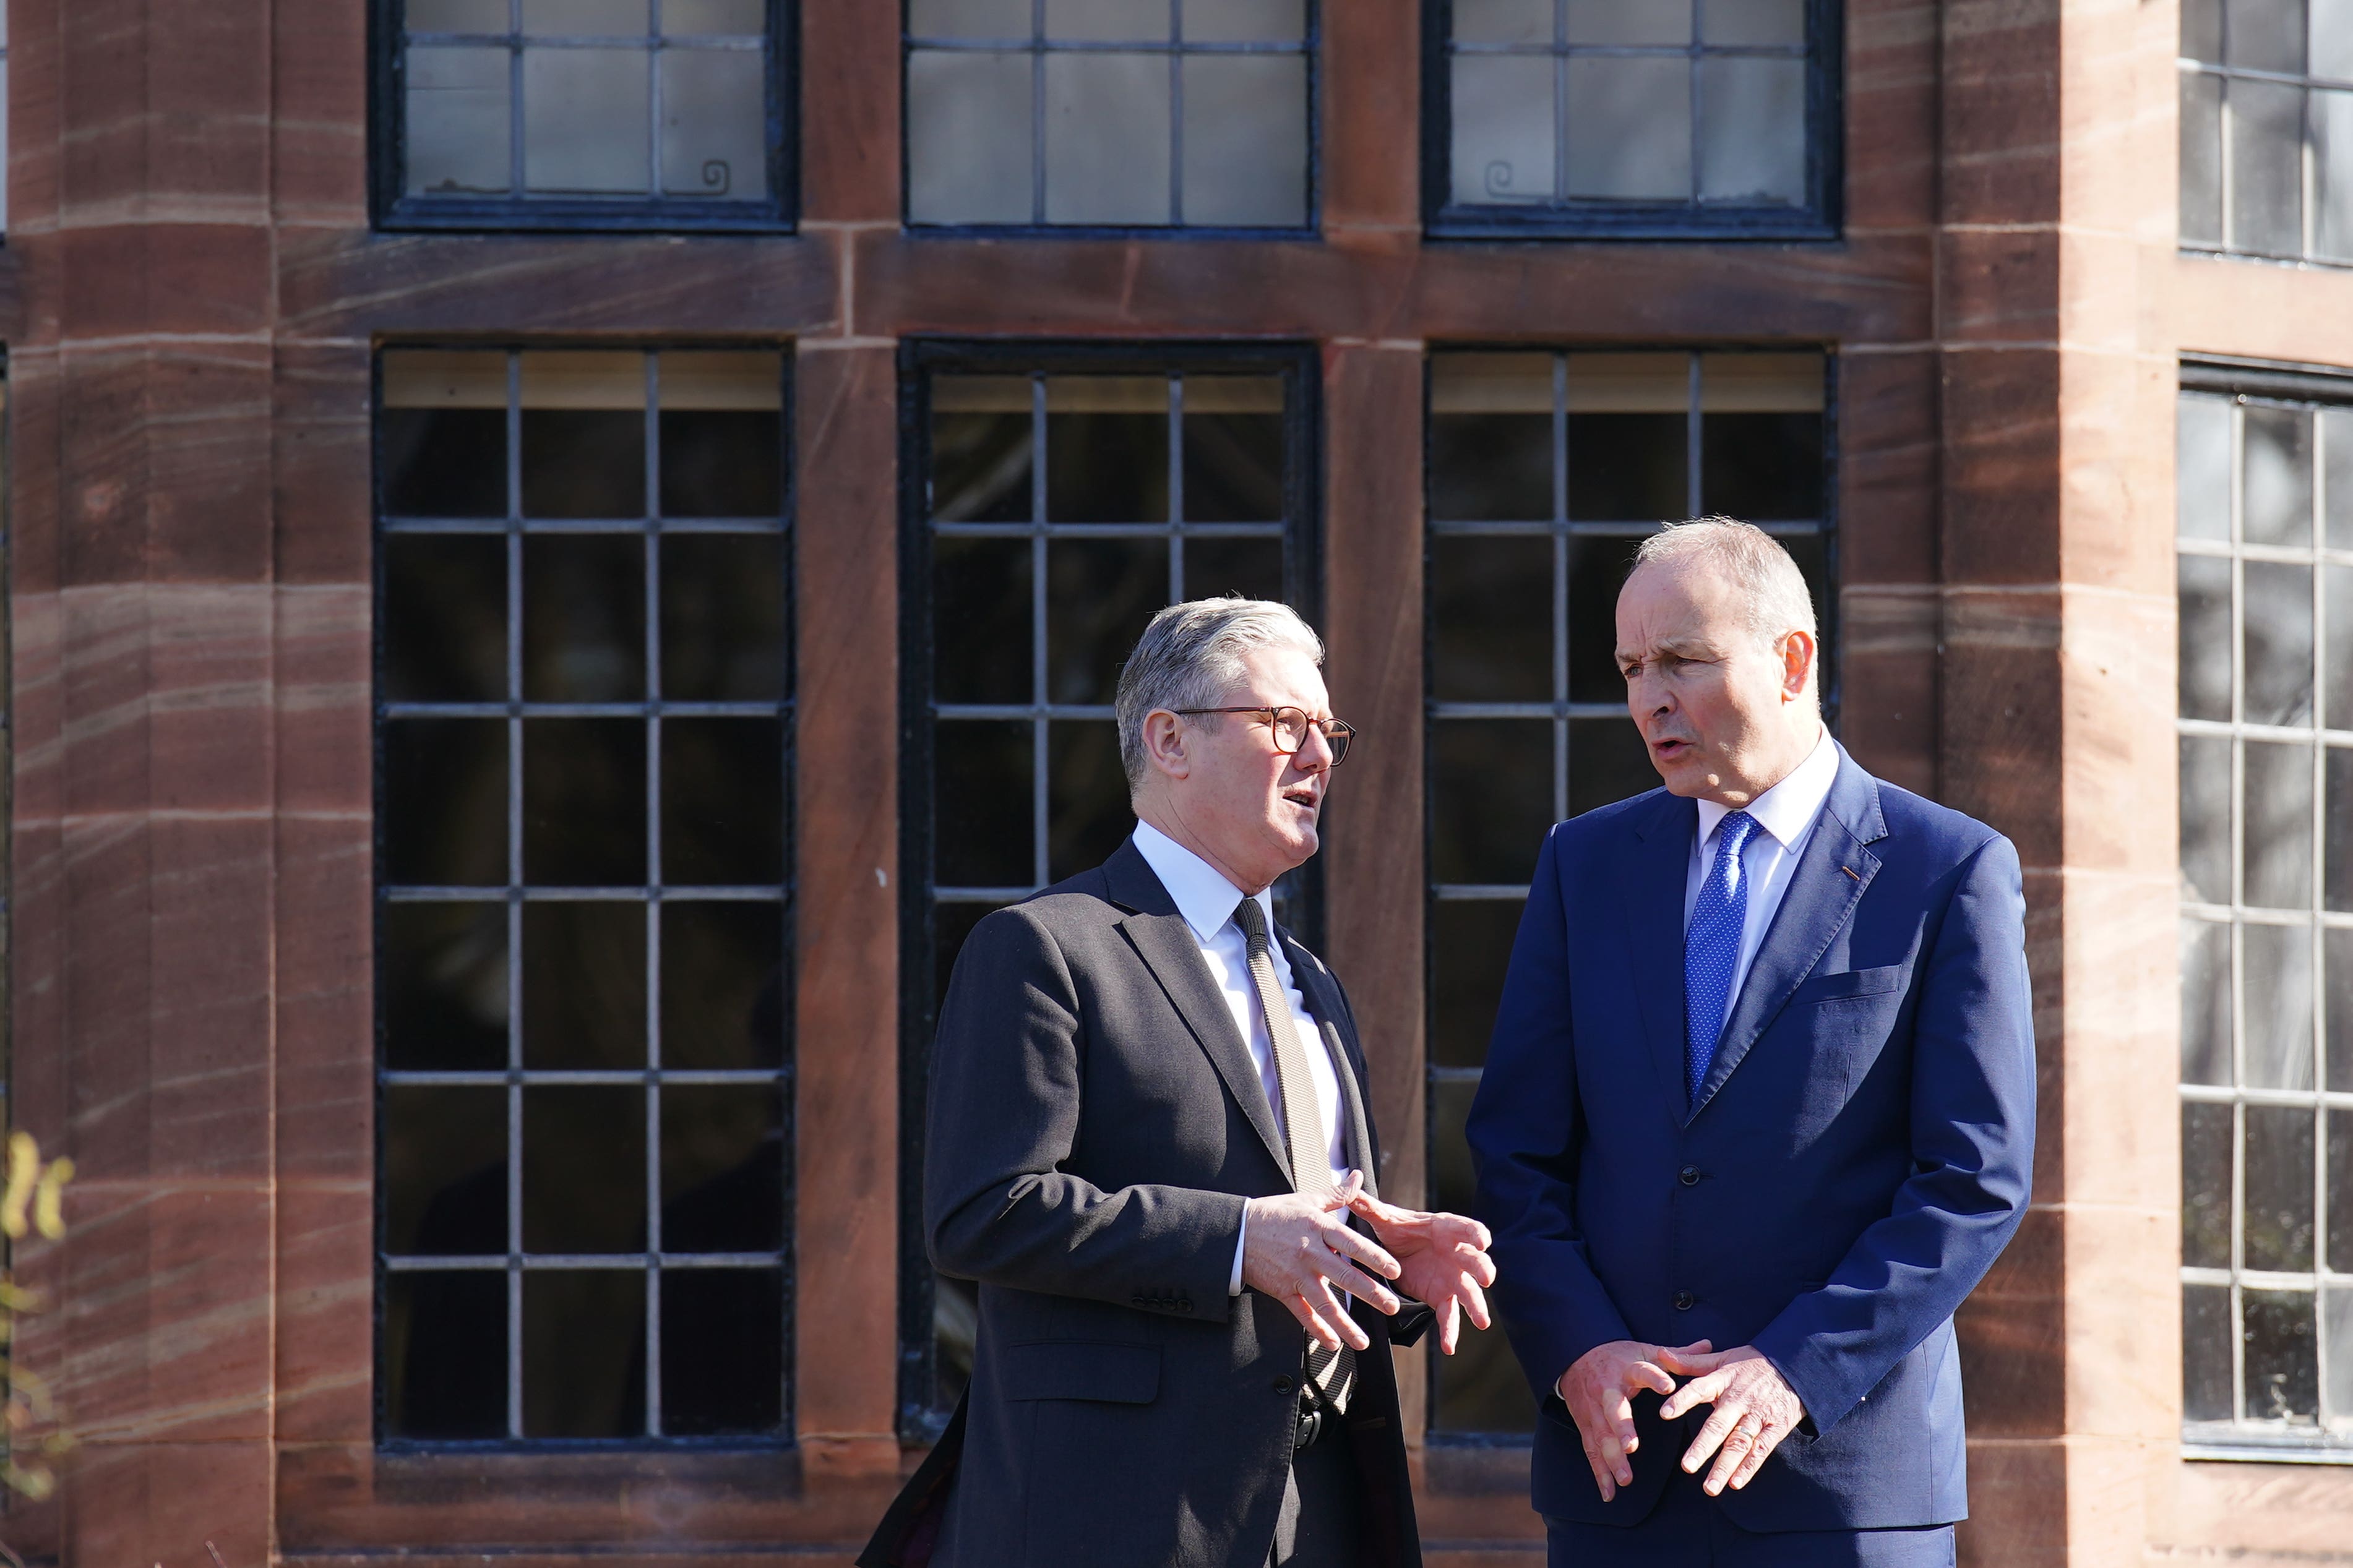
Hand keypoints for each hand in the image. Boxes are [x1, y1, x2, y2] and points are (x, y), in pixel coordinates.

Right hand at [1241, 1170, 1402, 1352]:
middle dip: (1370, 1294)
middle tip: (1391, 1307)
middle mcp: (1310, 1253)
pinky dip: (1317, 1330)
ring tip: (1363, 1341)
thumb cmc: (1274, 1215)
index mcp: (1318, 1228)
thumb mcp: (1306, 1200)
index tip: (1394, 1270)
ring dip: (1345, 1324)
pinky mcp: (1283, 1290)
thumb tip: (1358, 1177)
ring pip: (1324, 1302)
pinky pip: (1302, 1314)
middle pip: (1344, 1276)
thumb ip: (1337, 1195)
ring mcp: (1296, 1274)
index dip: (1374, 1257)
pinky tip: (1332, 1343)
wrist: (1236, 1233)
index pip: (1352, 1244)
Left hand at [1340, 1187, 1495, 1353]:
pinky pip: (1449, 1315)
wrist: (1398, 1251)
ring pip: (1470, 1292)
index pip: (1466, 1228)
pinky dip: (1450, 1331)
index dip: (1475, 1233)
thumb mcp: (1383, 1219)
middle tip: (1486, 1278)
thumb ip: (1370, 1208)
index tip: (1483, 1240)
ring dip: (1477, 1306)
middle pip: (1475, 1260)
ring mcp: (1453, 1278)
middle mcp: (1456, 1254)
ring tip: (1482, 1322)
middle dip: (1483, 1268)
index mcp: (1446, 1229)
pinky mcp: (1444, 1297)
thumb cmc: (1399, 1231)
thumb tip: (1351, 1192)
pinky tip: (1448, 1347)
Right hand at [1556, 1338, 1710, 1501]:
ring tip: (1625, 1478)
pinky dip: (1599, 1473)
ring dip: (1611, 1458)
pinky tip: (1609, 1493)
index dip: (1654, 1378)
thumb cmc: (1618, 1357)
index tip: (1668, 1386)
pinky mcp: (1585, 1425)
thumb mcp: (1644, 1350)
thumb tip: (1709, 1344)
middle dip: (1621, 1428)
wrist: (1575, 1355)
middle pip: (1613, 1409)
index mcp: (1627, 1369)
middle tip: (1631, 1446)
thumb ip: (1676, 1354)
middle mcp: (1608, 1390)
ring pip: (1601, 1435)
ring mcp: (1594, 1409)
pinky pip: (1591, 1451)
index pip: (1642, 1371)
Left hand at [1657, 1343, 1806, 1495]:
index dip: (1682, 1400)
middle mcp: (1739, 1399)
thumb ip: (1690, 1361)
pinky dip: (1749, 1467)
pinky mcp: (1776, 1428)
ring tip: (1709, 1488)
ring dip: (1724, 1466)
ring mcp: (1758, 1415)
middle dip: (1703, 1447)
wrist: (1794, 1366)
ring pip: (1740, 1443)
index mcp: (1723, 1380)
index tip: (1664, 1414)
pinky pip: (1762, 1449)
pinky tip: (1735, 1483)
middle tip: (1687, 1467)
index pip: (1699, 1389)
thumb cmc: (1751, 1364)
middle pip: (1719, 1424)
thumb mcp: (1721, 1358)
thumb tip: (1661, 1355)